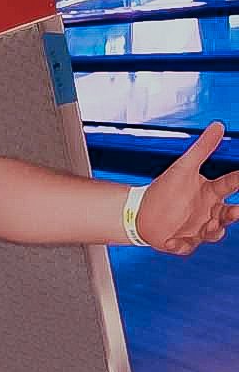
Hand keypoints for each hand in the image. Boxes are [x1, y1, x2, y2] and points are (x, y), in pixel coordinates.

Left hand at [138, 123, 238, 255]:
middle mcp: (209, 212)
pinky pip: (185, 247)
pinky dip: (179, 245)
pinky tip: (170, 241)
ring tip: (209, 227)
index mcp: (211, 193)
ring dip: (213, 231)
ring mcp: (197, 229)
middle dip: (234, 214)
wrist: (142, 211)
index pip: (230, 185)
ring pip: (213, 233)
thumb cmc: (165, 188)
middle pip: (228, 215)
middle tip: (236, 211)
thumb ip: (202, 148)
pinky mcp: (183, 242)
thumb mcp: (184, 167)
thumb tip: (218, 124)